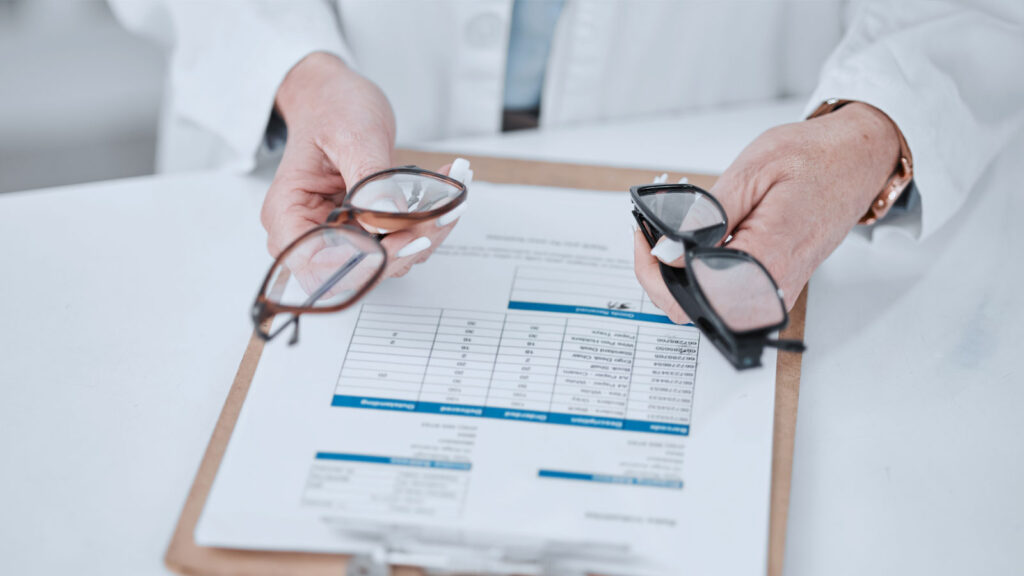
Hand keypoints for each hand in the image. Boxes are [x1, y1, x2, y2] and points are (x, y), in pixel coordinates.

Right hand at [262, 52, 461, 284]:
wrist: (333, 97)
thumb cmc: (331, 108)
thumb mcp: (352, 135)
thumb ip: (371, 180)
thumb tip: (389, 221)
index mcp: (288, 215)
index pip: (318, 268)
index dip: (363, 265)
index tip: (404, 239)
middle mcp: (309, 233)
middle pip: (357, 271)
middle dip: (404, 251)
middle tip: (440, 216)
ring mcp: (338, 236)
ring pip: (385, 263)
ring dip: (422, 239)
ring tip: (447, 203)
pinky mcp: (364, 231)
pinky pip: (397, 245)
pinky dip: (424, 228)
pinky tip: (442, 201)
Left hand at [634, 102, 900, 322]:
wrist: (858, 161)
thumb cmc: (815, 158)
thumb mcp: (751, 171)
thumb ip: (704, 218)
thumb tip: (666, 252)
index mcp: (765, 261)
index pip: (690, 294)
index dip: (654, 269)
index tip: (644, 233)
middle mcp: (770, 287)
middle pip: (690, 307)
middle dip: (660, 272)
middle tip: (652, 229)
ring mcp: (772, 292)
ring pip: (704, 303)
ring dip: (679, 272)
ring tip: (676, 229)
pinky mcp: (772, 287)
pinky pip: (723, 294)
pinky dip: (701, 271)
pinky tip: (699, 239)